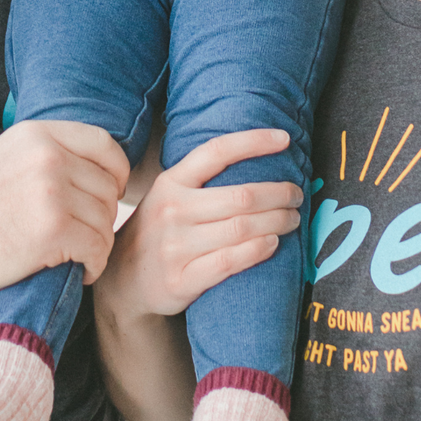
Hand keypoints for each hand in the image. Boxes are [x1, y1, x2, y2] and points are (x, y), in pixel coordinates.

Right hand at [0, 119, 128, 297]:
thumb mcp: (5, 157)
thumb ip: (46, 154)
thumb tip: (91, 165)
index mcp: (38, 134)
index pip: (105, 144)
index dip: (116, 171)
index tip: (111, 192)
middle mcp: (49, 156)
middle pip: (107, 187)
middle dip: (102, 216)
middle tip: (83, 236)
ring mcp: (52, 192)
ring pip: (105, 220)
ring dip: (97, 244)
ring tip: (75, 256)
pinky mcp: (53, 230)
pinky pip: (98, 249)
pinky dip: (93, 266)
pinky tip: (77, 271)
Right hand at [103, 130, 300, 317]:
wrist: (123, 281)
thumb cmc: (158, 232)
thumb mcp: (167, 197)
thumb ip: (200, 181)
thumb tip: (258, 160)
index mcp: (170, 183)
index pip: (216, 152)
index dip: (254, 142)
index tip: (285, 140)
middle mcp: (172, 211)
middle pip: (241, 196)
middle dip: (279, 194)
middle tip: (297, 195)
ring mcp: (175, 247)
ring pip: (241, 228)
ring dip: (277, 222)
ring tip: (292, 219)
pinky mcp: (181, 280)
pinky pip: (230, 261)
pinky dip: (258, 250)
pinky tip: (273, 243)